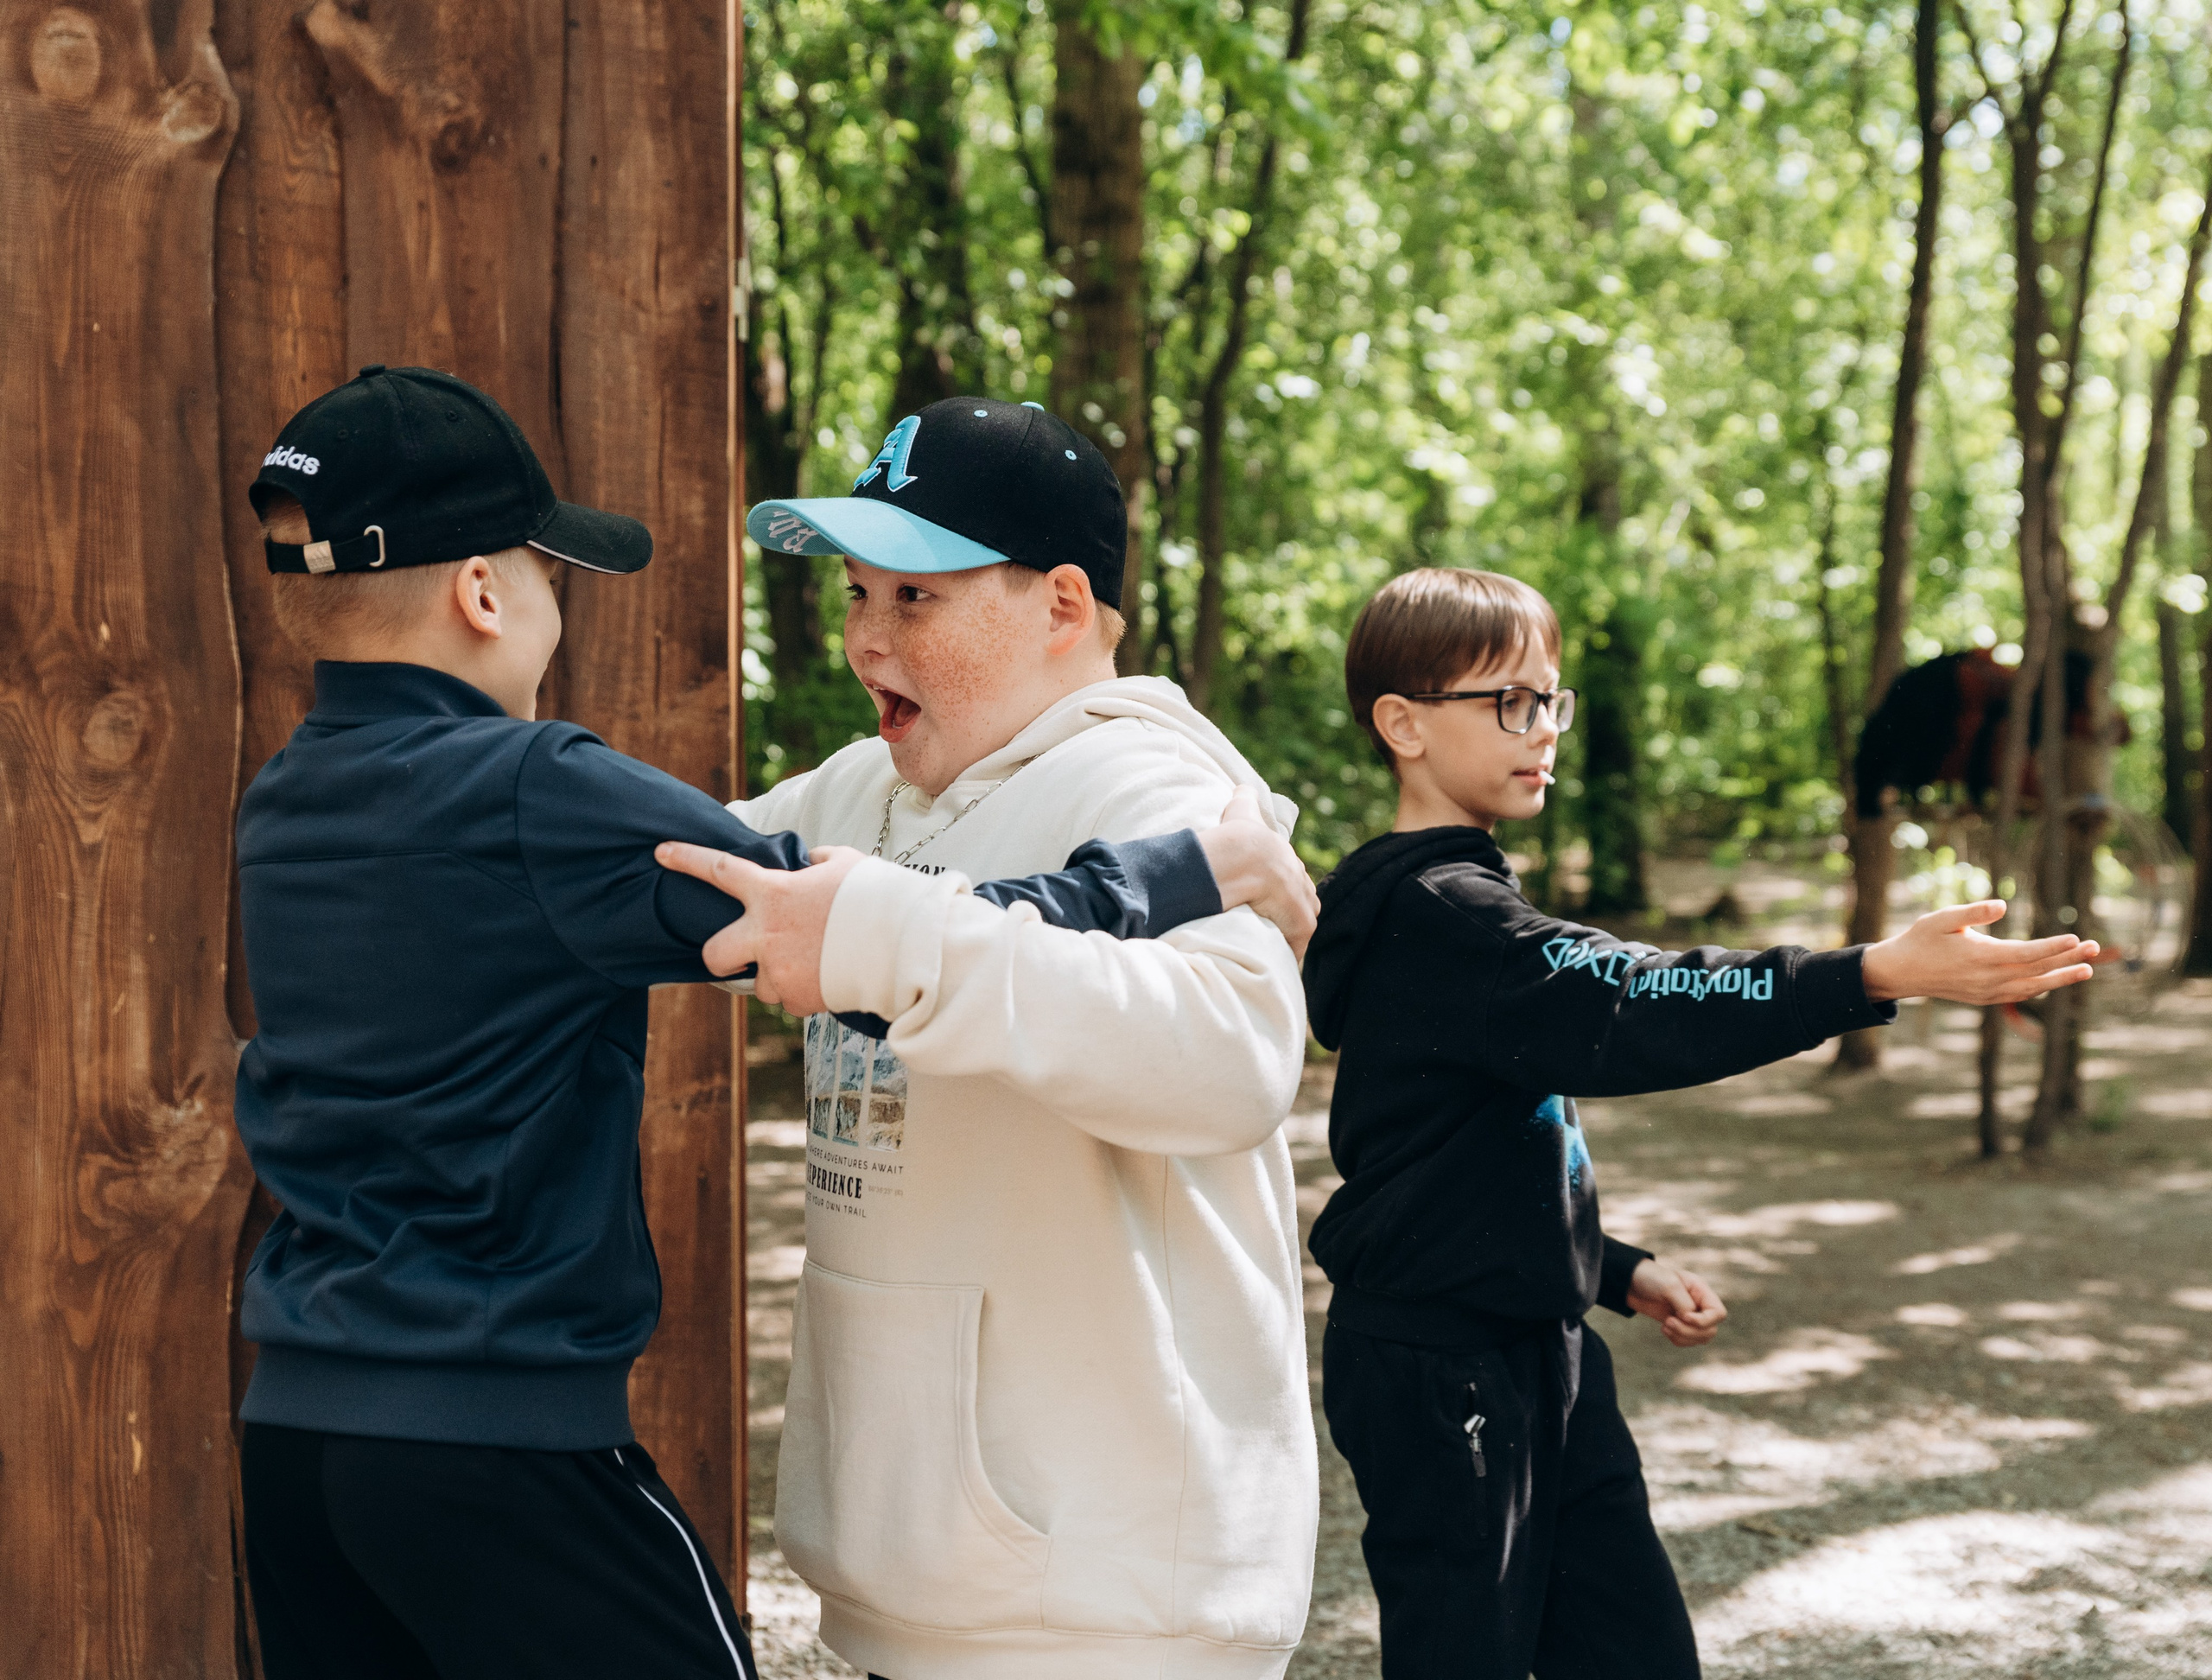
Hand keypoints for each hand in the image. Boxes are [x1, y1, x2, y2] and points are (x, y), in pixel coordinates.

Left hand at [654, 841, 866, 1016]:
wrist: (905, 943)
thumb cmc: (878, 896)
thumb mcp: (844, 864)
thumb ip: (817, 863)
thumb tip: (810, 866)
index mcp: (773, 893)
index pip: (720, 870)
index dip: (687, 858)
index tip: (660, 852)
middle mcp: (765, 934)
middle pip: (713, 954)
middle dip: (718, 958)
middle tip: (737, 954)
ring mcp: (779, 970)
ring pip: (763, 983)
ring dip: (782, 976)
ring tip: (820, 963)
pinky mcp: (798, 999)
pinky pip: (792, 1001)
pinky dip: (808, 993)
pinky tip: (832, 978)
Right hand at [1198, 787, 1319, 959]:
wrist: (1244, 856)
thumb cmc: (1240, 834)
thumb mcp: (1242, 810)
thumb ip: (1244, 797)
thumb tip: (1242, 785)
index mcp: (1287, 859)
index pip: (1291, 876)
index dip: (1281, 887)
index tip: (1269, 895)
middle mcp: (1301, 880)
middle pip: (1301, 900)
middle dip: (1289, 911)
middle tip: (1269, 920)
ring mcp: (1304, 903)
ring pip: (1299, 923)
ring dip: (1287, 933)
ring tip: (1269, 942)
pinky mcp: (1302, 924)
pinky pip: (1296, 945)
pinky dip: (1286, 952)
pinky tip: (1273, 958)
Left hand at [1626, 1259, 1726, 1347]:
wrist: (1630, 1282)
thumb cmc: (1650, 1278)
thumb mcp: (1668, 1285)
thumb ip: (1684, 1303)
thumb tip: (1689, 1320)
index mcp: (1701, 1291)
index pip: (1718, 1314)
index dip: (1704, 1321)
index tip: (1683, 1316)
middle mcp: (1699, 1304)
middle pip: (1710, 1330)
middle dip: (1689, 1331)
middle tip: (1668, 1321)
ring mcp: (1690, 1316)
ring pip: (1701, 1338)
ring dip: (1683, 1337)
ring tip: (1665, 1325)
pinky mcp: (1680, 1324)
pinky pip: (1688, 1341)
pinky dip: (1678, 1340)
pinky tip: (1664, 1329)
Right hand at [1860, 900, 2097, 1004]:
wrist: (1902, 972)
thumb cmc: (1921, 939)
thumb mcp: (1941, 918)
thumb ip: (1973, 911)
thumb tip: (2003, 906)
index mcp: (1979, 957)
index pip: (2026, 954)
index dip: (2053, 947)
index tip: (2075, 938)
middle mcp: (1988, 979)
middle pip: (2037, 972)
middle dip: (2067, 960)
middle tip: (2095, 949)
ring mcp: (1988, 993)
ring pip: (2033, 988)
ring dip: (2061, 978)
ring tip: (2087, 969)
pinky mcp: (1986, 998)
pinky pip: (2020, 994)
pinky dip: (2041, 987)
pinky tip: (2056, 979)